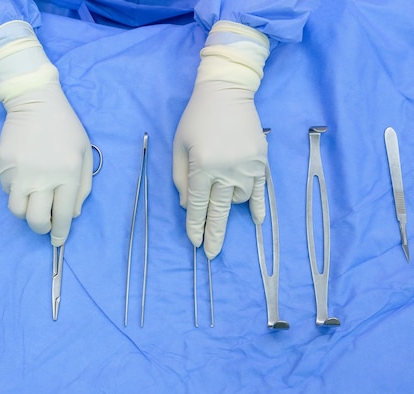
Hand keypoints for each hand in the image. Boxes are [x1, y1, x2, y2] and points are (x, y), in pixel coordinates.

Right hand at [0, 21, 91, 246]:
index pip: (63, 215)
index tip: (58, 240)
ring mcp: (21, 173)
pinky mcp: (4, 167)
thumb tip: (72, 214)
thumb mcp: (84, 154)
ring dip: (27, 212)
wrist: (35, 101)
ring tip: (34, 199)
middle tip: (45, 222)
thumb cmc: (65, 128)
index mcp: (68, 174)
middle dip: (42, 228)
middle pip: (36, 220)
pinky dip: (17, 192)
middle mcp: (43, 177)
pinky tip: (25, 176)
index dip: (61, 232)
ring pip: (18, 211)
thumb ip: (83, 187)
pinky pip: (9, 192)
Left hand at [173, 21, 269, 258]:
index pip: (198, 205)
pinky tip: (257, 221)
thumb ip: (181, 178)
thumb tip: (187, 206)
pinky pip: (260, 190)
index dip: (196, 226)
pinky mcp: (261, 161)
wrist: (227, 92)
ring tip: (222, 200)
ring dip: (229, 205)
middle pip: (219, 210)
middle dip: (214, 234)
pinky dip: (258, 205)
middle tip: (211, 254)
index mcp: (203, 167)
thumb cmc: (196, 118)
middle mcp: (226, 170)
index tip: (195, 242)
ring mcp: (247, 167)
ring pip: (238, 199)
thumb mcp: (179, 146)